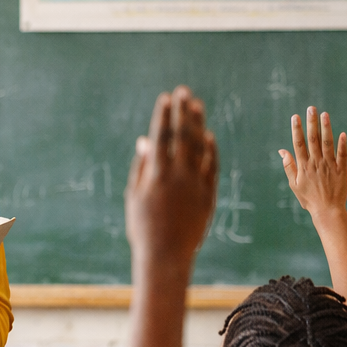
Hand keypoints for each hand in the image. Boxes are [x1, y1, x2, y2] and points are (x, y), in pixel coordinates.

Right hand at [124, 86, 216, 268]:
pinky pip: (212, 164)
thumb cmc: (143, 226)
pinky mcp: (208, 193)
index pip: (161, 136)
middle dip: (182, 111)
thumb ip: (141, 166)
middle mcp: (178, 175)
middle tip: (183, 92)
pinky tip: (209, 135)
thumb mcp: (134, 195)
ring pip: (199, 146)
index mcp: (156, 174)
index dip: (163, 115)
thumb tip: (145, 141)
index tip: (165, 97)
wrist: (166, 254)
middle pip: (182, 135)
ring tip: (196, 106)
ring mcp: (196, 183)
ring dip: (198, 123)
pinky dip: (211, 148)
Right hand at [280, 106, 346, 223]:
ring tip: (325, 114)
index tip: (295, 117)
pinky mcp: (341, 169)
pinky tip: (342, 133)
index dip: (296, 129)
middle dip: (311, 123)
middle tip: (311, 109)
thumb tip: (281, 151)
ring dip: (326, 128)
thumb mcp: (293, 184)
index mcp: (303, 166)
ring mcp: (329, 165)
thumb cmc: (308, 198)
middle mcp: (316, 163)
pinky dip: (342, 144)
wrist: (327, 209)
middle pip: (313, 139)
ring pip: (328, 143)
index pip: (298, 144)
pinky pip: (342, 154)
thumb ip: (289, 166)